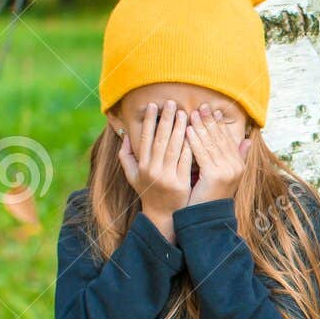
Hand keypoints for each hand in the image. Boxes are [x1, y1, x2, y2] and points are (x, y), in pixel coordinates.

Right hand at [118, 100, 192, 237]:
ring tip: (185, 113)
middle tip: (171, 103)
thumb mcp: (132, 175)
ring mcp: (167, 176)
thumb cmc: (148, 191)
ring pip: (174, 148)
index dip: (149, 121)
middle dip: (166, 119)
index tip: (153, 105)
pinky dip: (190, 146)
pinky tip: (195, 133)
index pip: (145, 138)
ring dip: (179, 129)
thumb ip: (126, 155)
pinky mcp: (181, 183)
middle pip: (160, 139)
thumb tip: (124, 135)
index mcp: (141, 165)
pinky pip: (186, 161)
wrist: (162, 215)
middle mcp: (152, 170)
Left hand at [186, 104, 248, 204]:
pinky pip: (202, 154)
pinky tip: (188, 130)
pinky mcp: (214, 175)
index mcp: (239, 165)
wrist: (207, 219)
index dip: (219, 124)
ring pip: (211, 144)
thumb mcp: (226, 176)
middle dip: (210, 121)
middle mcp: (236, 167)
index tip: (212, 110)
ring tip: (192, 114)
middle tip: (201, 106)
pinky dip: (195, 140)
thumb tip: (247, 140)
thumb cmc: (211, 197)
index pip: (228, 139)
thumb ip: (237, 157)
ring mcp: (227, 171)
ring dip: (201, 127)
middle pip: (220, 139)